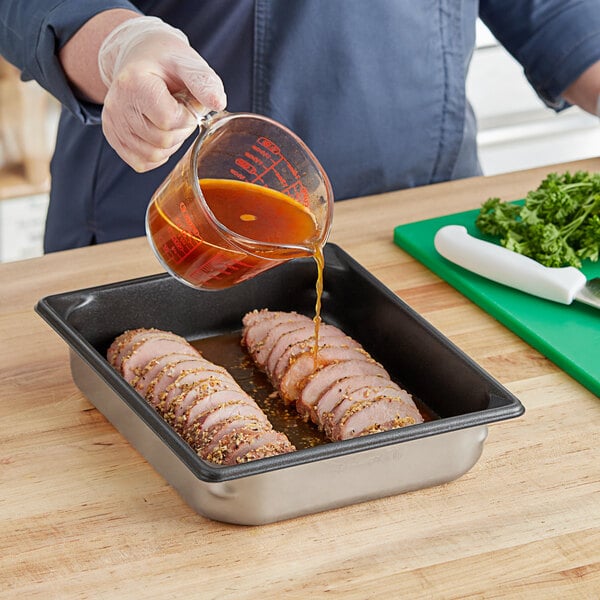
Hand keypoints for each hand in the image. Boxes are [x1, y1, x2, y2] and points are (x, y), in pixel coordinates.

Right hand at [98, 16, 226, 171]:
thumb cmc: (165, 61)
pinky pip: (142, 162)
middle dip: (181, 130)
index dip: (187, 116)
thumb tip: (218, 103)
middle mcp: (117, 105)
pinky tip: (159, 132)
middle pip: (162, 140)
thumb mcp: (187, 63)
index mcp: (134, 83)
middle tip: (180, 111)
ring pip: (153, 155)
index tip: (187, 101)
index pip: (169, 119)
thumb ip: (204, 82)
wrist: (139, 58)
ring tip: (170, 120)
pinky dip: (158, 154)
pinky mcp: (114, 138)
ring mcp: (113, 123)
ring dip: (171, 143)